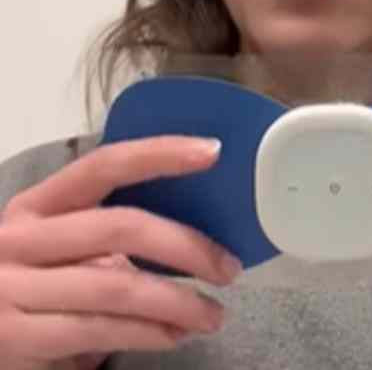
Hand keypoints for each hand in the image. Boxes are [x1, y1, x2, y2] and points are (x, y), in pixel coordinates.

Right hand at [0, 136, 243, 369]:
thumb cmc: (30, 283)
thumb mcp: (58, 246)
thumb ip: (109, 232)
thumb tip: (196, 227)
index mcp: (37, 204)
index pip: (104, 165)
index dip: (159, 153)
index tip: (212, 151)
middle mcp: (19, 239)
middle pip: (121, 226)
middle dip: (186, 246)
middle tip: (229, 268)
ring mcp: (12, 290)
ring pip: (117, 287)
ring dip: (178, 303)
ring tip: (214, 314)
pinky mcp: (17, 340)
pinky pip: (100, 330)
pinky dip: (149, 334)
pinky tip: (176, 335)